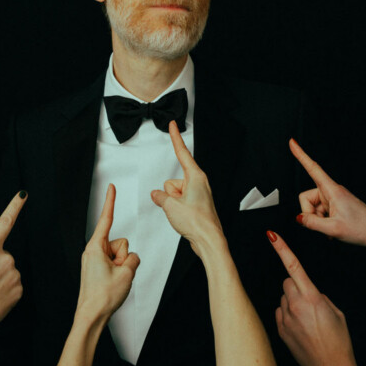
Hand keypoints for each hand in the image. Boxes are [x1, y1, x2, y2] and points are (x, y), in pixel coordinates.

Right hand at [0, 191, 25, 332]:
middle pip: (5, 259)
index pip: (5, 222)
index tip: (23, 194)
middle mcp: (6, 258)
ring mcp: (14, 274)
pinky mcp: (19, 289)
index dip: (15, 206)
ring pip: (9, 274)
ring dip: (1, 282)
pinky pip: (14, 288)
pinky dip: (6, 294)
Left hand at [76, 184, 139, 323]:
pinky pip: (116, 263)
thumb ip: (133, 258)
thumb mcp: (126, 273)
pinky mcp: (97, 268)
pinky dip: (118, 272)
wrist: (91, 317)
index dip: (110, 201)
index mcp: (96, 247)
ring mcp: (95, 260)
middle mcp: (93, 250)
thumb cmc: (103, 296)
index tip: (111, 186)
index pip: (106, 218)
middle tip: (116, 274)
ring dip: (122, 266)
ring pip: (120, 254)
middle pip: (121, 242)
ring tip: (113, 281)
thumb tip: (130, 258)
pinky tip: (112, 284)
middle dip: (124, 256)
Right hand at [150, 120, 223, 257]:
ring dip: (173, 203)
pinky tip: (184, 218)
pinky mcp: (196, 204)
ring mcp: (198, 194)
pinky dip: (177, 208)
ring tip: (183, 214)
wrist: (208, 241)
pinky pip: (178, 201)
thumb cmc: (197, 222)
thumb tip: (157, 194)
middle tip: (179, 207)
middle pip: (173, 181)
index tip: (173, 124)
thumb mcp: (171, 206)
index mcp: (196, 177)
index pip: (182, 152)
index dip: (175, 137)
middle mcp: (198, 183)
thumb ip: (160, 196)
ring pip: (174, 193)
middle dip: (170, 193)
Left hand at [268, 230, 356, 365]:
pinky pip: (280, 313)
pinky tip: (301, 329)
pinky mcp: (280, 330)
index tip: (271, 235)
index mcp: (311, 297)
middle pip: (287, 282)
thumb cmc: (339, 341)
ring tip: (308, 320)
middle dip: (296, 286)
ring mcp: (285, 318)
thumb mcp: (335, 312)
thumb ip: (319, 297)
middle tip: (309, 301)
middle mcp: (295, 305)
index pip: (294, 266)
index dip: (282, 249)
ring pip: (283, 298)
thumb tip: (309, 293)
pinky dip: (288, 316)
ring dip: (292, 302)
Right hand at [291, 139, 365, 247]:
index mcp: (332, 190)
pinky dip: (323, 221)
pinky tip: (333, 228)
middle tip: (323, 226)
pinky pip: (321, 211)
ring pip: (313, 206)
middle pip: (307, 197)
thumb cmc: (362, 229)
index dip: (301, 155)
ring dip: (318, 219)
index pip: (312, 168)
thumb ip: (312, 222)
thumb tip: (299, 217)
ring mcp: (334, 199)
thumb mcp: (333, 229)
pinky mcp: (336, 205)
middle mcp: (332, 191)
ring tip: (331, 228)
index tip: (292, 142)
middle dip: (310, 213)